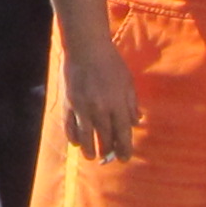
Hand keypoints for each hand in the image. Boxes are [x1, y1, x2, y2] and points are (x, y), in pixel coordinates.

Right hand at [57, 30, 138, 160]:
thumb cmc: (111, 63)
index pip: (123, 133)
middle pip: (105, 138)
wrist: (86, 48)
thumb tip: (136, 122)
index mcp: (118, 104)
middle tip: (108, 158)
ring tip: (91, 156)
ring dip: (89, 150)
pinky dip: (73, 137)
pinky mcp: (68, 104)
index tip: (124, 158)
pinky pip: (70, 127)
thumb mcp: (127, 82)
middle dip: (108, 151)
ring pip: (86, 137)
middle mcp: (101, 109)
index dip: (124, 148)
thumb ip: (132, 104)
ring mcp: (83, 108)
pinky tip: (76, 143)